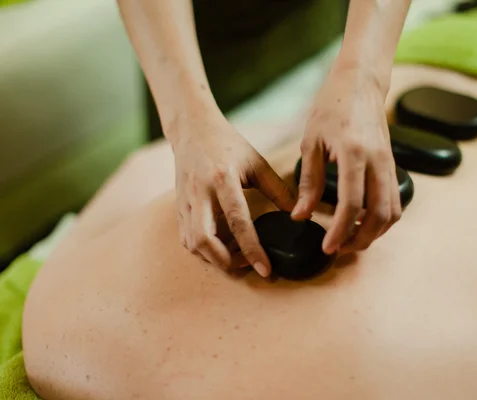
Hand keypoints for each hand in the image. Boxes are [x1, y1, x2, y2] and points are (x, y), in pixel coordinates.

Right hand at [170, 111, 295, 276]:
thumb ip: (278, 190)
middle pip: (204, 240)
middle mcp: (200, 193)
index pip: (238, 221)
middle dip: (225, 262)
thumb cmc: (228, 145)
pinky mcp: (178, 207)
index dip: (252, 249)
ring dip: (213, 258)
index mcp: (223, 179)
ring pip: (192, 243)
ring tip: (236, 258)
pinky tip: (219, 249)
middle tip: (246, 267)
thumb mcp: (257, 163)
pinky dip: (202, 250)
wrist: (192, 130)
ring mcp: (185, 201)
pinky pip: (185, 237)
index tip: (266, 270)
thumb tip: (299, 214)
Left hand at [292, 66, 401, 253]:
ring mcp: (390, 164)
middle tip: (339, 249)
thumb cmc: (332, 107)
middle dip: (359, 239)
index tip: (327, 247)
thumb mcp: (311, 142)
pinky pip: (396, 201)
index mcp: (354, 154)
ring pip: (392, 212)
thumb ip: (307, 181)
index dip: (340, 231)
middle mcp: (378, 162)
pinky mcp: (393, 165)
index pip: (351, 204)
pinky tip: (365, 224)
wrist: (361, 83)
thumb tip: (301, 215)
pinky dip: (384, 220)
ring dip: (375, 233)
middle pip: (378, 215)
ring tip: (351, 240)